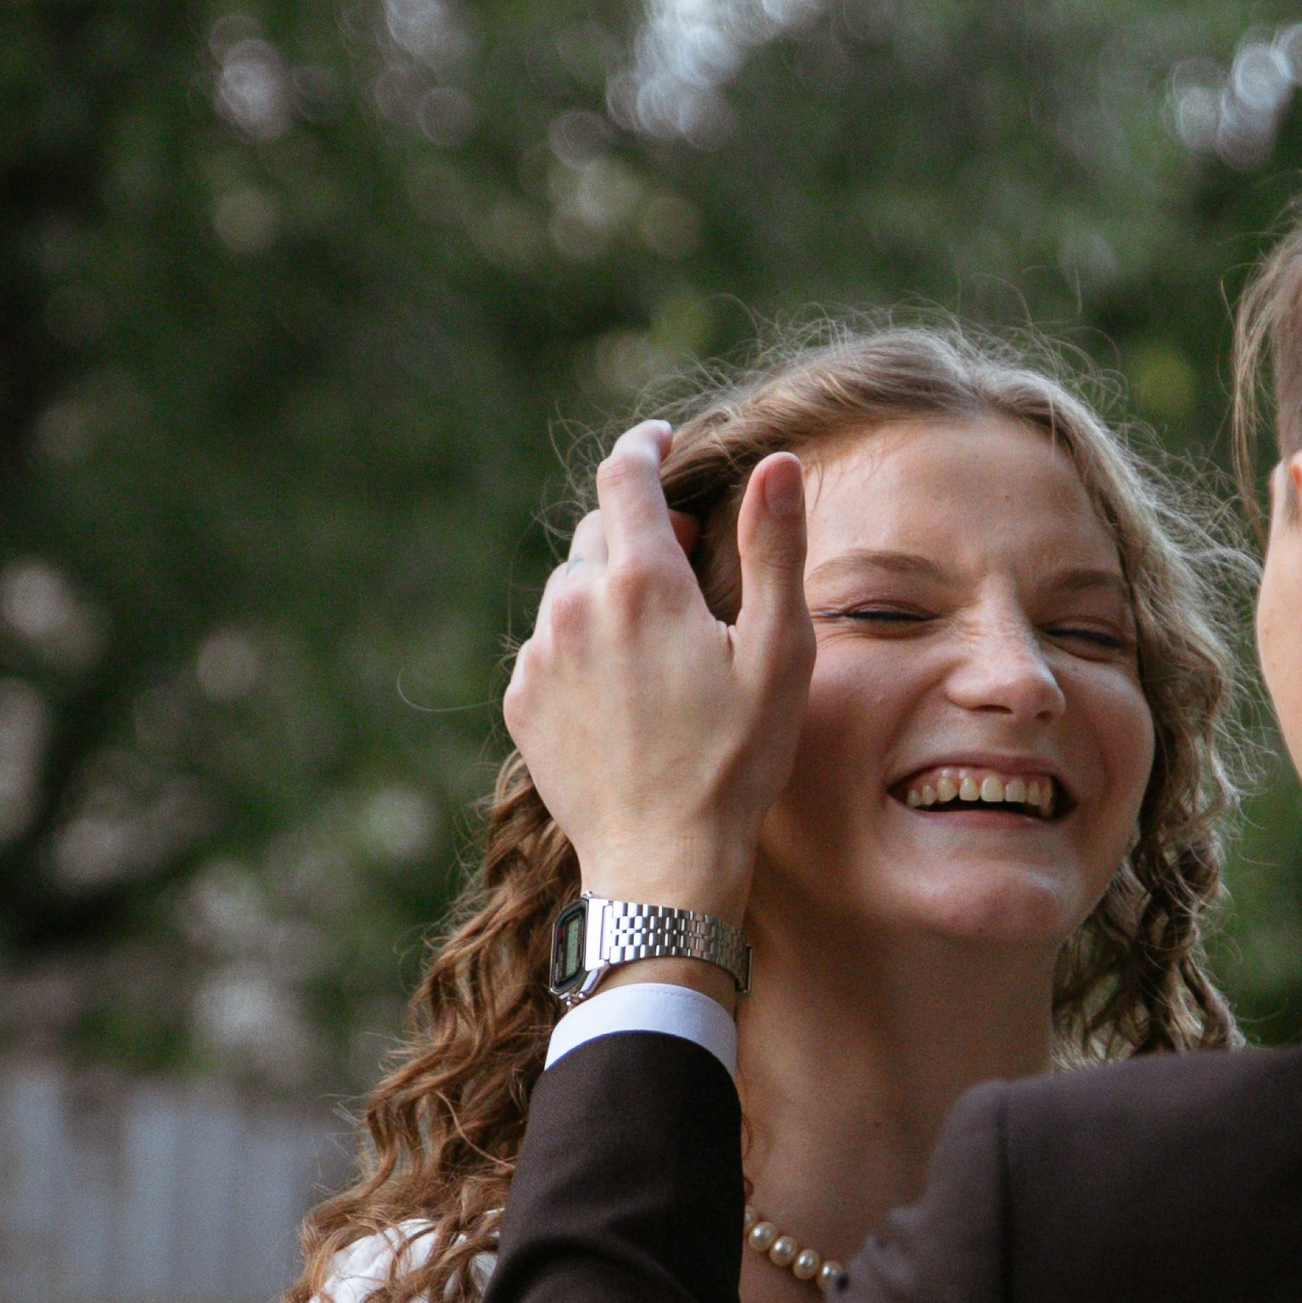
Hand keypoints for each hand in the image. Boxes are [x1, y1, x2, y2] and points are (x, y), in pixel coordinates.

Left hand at [504, 424, 812, 921]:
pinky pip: (549, 643)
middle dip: (639, 533)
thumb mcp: (779, 653)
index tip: (660, 441)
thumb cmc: (736, 760)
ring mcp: (541, 654)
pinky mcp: (522, 699)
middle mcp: (576, 606)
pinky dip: (581, 644)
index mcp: (642, 583)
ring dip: (608, 592)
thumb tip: (777, 463)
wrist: (662, 861)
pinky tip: (624, 689)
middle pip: (600, 532)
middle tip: (684, 565)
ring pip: (570, 588)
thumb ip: (774, 549)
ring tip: (656, 641)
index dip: (645, 446)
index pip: (626, 474)